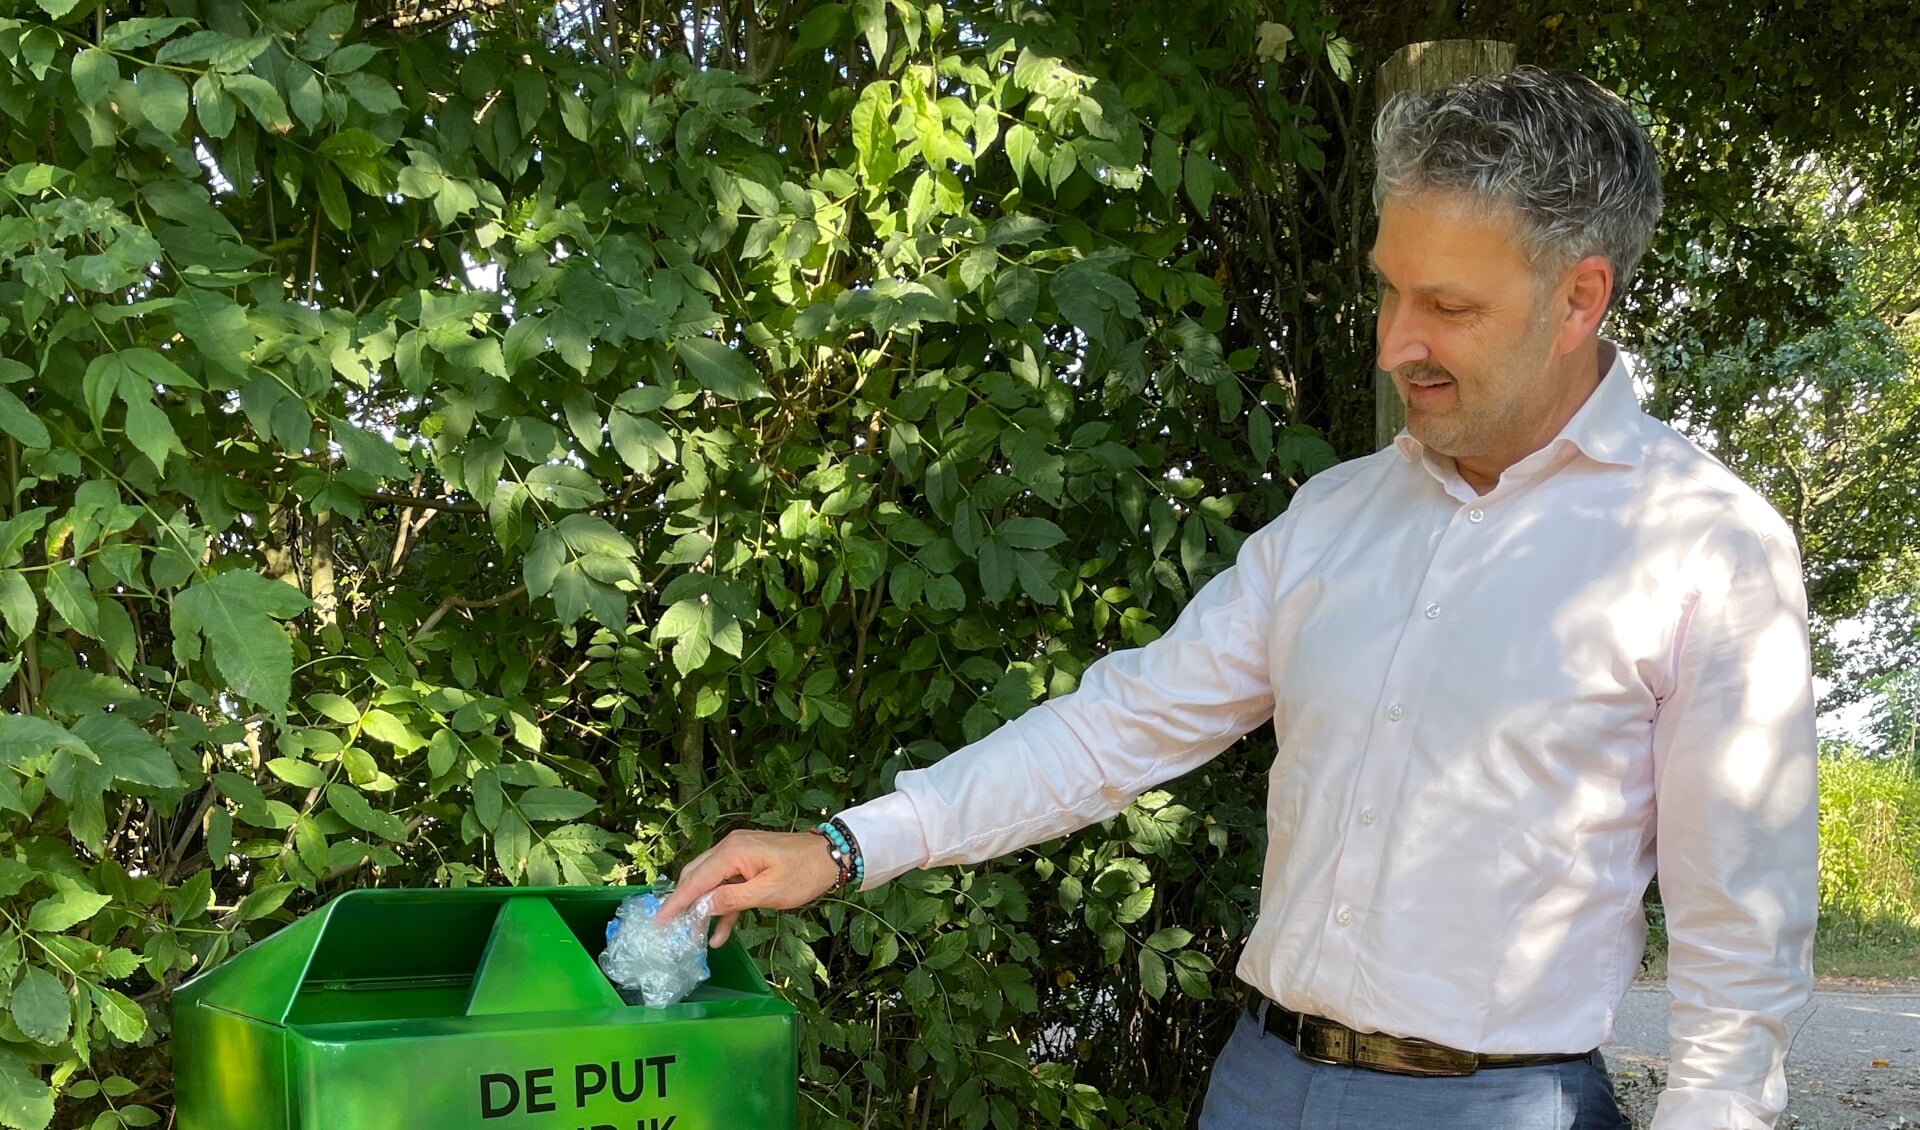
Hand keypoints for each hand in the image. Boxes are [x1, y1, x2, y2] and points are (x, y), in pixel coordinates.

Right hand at [654, 829, 841, 946]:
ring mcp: (739, 856)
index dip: (676, 902)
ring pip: (710, 884)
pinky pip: (728, 887)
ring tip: (694, 939)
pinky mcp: (748, 865)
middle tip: (672, 931)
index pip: (695, 880)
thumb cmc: (803, 874)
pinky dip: (723, 907)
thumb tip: (700, 908)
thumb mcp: (768, 892)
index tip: (658, 921)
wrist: (832, 858)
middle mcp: (730, 849)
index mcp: (733, 852)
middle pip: (696, 877)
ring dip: (703, 909)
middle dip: (684, 904)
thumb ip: (732, 900)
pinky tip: (719, 935)